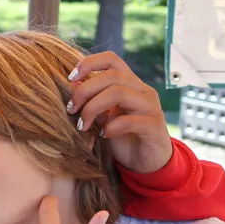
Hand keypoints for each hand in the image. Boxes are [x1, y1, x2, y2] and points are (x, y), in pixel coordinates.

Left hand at [67, 52, 173, 173]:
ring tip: (83, 125)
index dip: (89, 63)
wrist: (147, 164)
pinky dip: (111, 127)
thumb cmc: (123, 138)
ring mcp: (150, 107)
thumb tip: (72, 82)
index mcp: (129, 84)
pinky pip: (130, 120)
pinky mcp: (154, 126)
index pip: (111, 60)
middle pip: (111, 76)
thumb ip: (92, 100)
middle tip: (71, 110)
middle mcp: (142, 91)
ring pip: (119, 92)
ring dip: (93, 108)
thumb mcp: (102, 117)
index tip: (70, 78)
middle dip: (85, 91)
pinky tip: (103, 135)